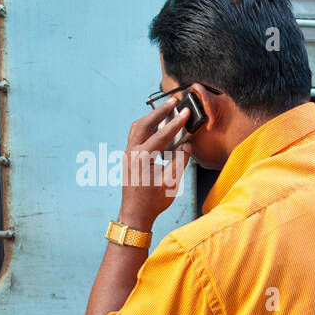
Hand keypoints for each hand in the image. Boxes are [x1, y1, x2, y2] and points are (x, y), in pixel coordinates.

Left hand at [118, 97, 192, 229]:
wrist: (135, 214)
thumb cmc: (153, 201)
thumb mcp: (171, 182)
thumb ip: (179, 161)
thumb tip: (186, 145)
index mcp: (142, 158)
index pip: (161, 135)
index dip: (176, 123)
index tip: (186, 112)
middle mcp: (131, 152)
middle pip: (143, 124)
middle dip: (159, 112)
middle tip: (172, 101)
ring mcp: (128, 154)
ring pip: (137, 128)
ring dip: (151, 118)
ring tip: (165, 110)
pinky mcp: (129, 157)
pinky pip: (137, 136)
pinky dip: (148, 128)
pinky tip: (159, 128)